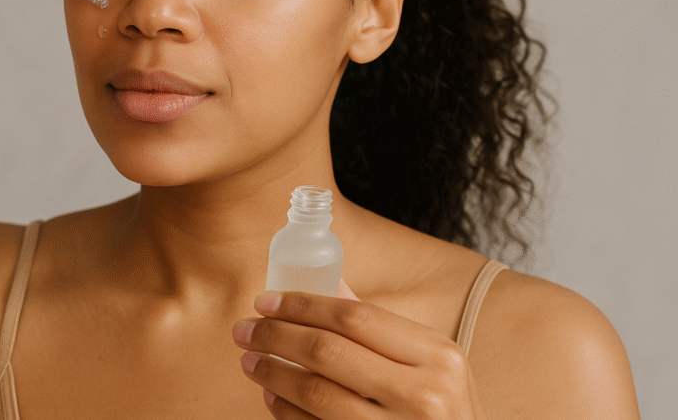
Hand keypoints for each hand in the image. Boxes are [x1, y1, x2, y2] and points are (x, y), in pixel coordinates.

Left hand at [232, 286, 486, 418]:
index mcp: (438, 356)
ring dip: (272, 372)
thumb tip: (330, 283)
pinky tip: (272, 397)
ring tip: (250, 361)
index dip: (301, 305)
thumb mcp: (432, 366)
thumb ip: (380, 328)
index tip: (265, 301)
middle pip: (327, 351)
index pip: (353, 316)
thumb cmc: (444, 413)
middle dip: (275, 335)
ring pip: (315, 393)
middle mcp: (423, 395)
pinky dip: (285, 411)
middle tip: (245, 329)